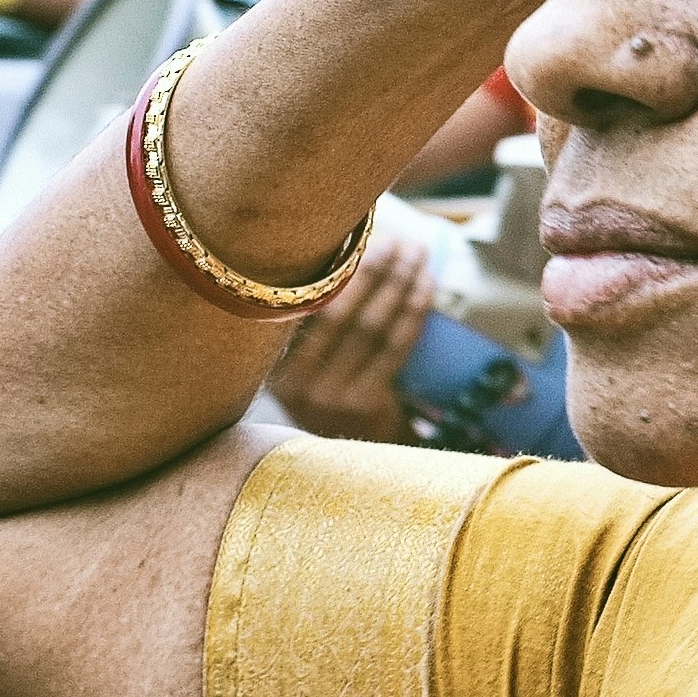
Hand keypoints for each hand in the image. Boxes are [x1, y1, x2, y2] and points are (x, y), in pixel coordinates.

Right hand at [268, 225, 437, 442]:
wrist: (352, 460)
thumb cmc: (331, 393)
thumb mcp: (303, 364)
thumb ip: (310, 322)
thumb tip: (341, 248)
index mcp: (271, 361)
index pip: (307, 305)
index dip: (337, 268)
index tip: (360, 236)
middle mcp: (294, 382)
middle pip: (342, 311)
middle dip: (374, 270)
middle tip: (398, 240)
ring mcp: (330, 397)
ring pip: (372, 327)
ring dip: (399, 284)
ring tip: (417, 254)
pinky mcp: (364, 405)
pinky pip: (394, 349)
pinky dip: (413, 313)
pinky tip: (426, 286)